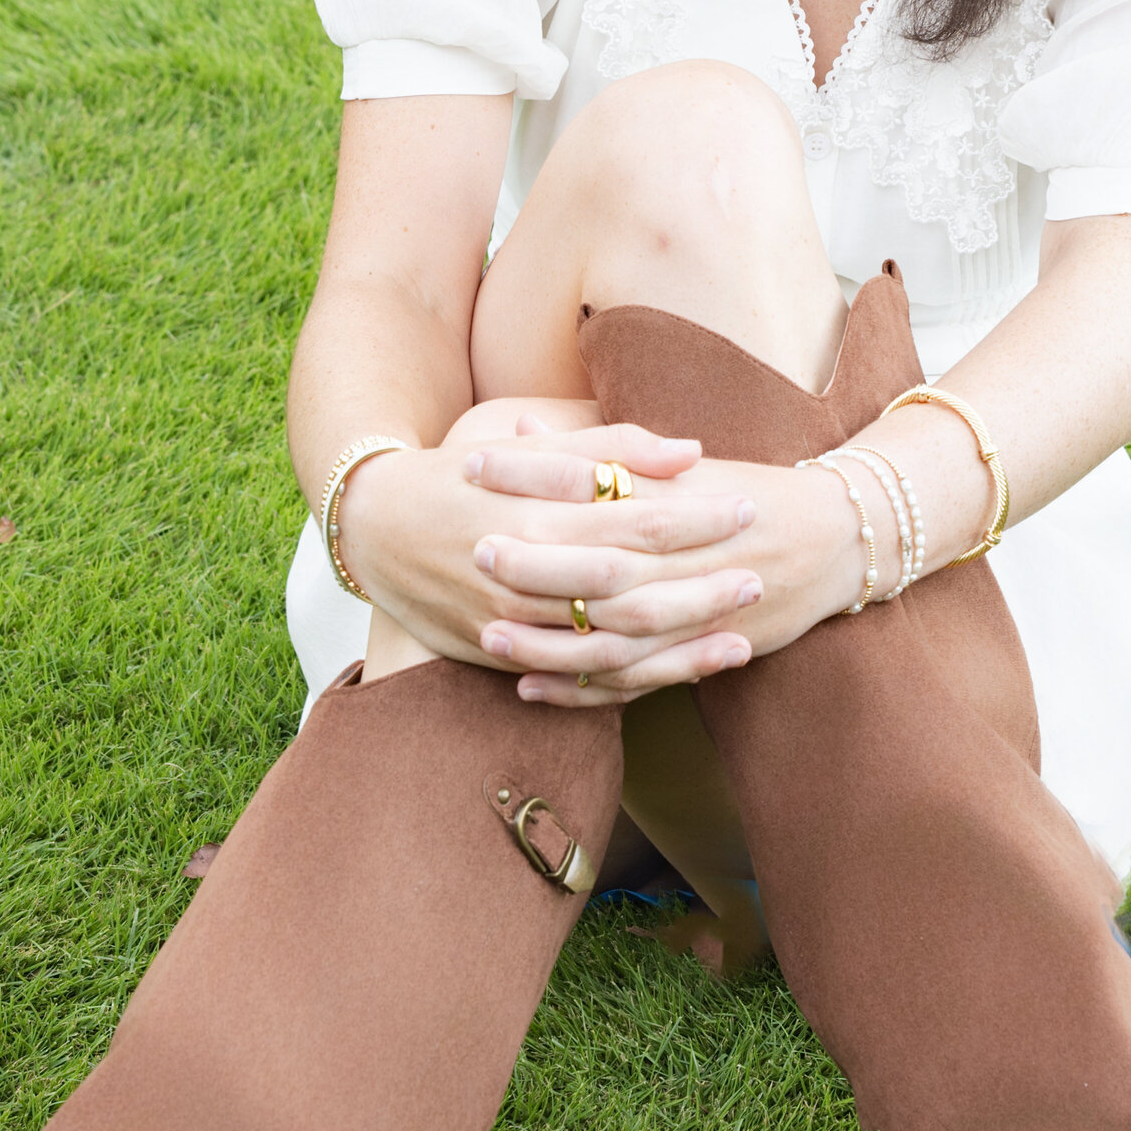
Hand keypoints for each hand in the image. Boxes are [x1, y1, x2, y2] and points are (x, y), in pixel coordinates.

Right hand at [335, 419, 766, 698]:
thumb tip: (690, 450)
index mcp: (531, 515)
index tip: (745, 508)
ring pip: (608, 648)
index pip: (628, 521)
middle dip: (698, 587)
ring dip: (679, 645)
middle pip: (628, 592)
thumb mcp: (526, 449)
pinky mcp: (498, 657)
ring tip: (741, 636)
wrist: (371, 528)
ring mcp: (508, 624)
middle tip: (759, 575)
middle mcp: (520, 575)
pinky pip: (575, 681)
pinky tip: (681, 675)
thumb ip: (607, 448)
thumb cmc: (458, 476)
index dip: (692, 518)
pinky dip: (630, 682)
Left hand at [470, 446, 868, 705]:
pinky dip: (582, 688)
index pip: (594, 481)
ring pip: (614, 633)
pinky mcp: (702, 650)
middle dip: (537, 563)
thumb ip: (600, 453)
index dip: (533, 476)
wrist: (838, 538)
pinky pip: (634, 679)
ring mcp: (696, 609)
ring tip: (488, 634)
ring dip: (549, 639)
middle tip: (475, 550)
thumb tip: (523, 429)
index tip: (475, 464)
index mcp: (677, 497)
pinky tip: (531, 687)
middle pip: (602, 564)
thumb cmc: (749, 493)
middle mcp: (685, 555)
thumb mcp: (682, 465)